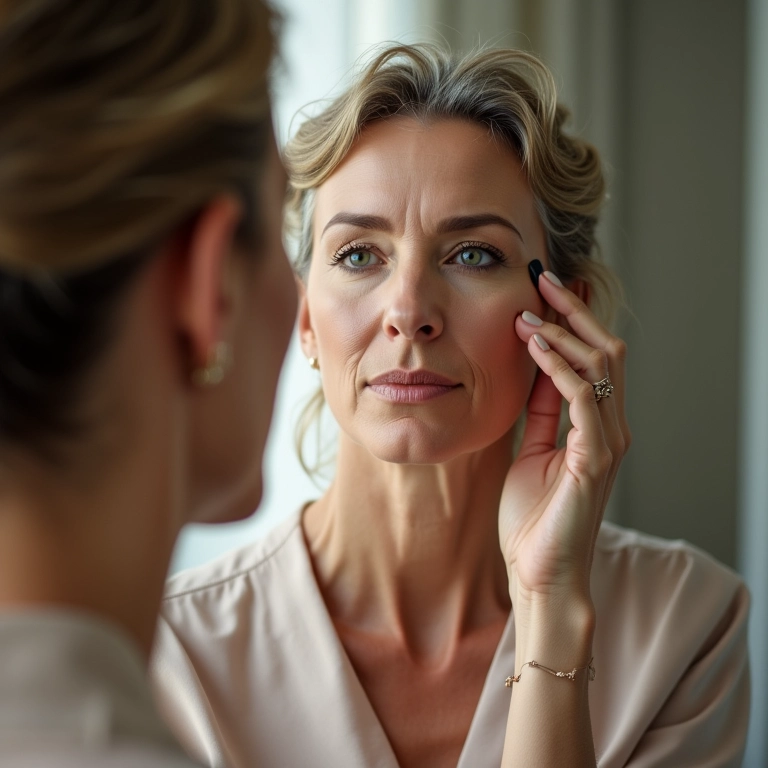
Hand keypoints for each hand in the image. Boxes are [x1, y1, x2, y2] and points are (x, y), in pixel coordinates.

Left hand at [499, 272, 629, 609]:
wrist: (538, 572)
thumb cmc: (533, 518)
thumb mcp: (531, 450)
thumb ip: (541, 413)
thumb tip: (535, 368)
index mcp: (595, 426)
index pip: (594, 359)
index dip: (572, 321)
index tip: (543, 290)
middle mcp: (610, 428)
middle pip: (605, 351)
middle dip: (573, 312)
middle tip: (542, 279)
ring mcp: (608, 442)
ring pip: (600, 367)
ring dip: (562, 333)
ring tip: (528, 313)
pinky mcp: (596, 458)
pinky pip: (582, 398)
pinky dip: (558, 367)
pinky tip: (535, 348)